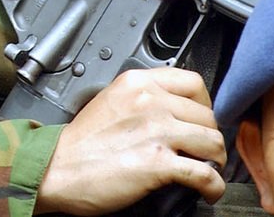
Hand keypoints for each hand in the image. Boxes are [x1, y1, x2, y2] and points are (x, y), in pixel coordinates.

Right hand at [34, 67, 225, 214]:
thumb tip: (172, 110)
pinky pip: (206, 174)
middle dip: (209, 136)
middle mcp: (150, 102)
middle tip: (202, 150)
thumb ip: (141, 98)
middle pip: (207, 116)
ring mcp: (156, 132)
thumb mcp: (109, 100)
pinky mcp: (159, 163)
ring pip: (213, 142)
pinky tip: (208, 190)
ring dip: (215, 161)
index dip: (204, 105)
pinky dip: (213, 186)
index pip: (193, 83)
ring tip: (207, 169)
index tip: (200, 118)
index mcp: (137, 83)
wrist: (57, 169)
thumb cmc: (79, 143)